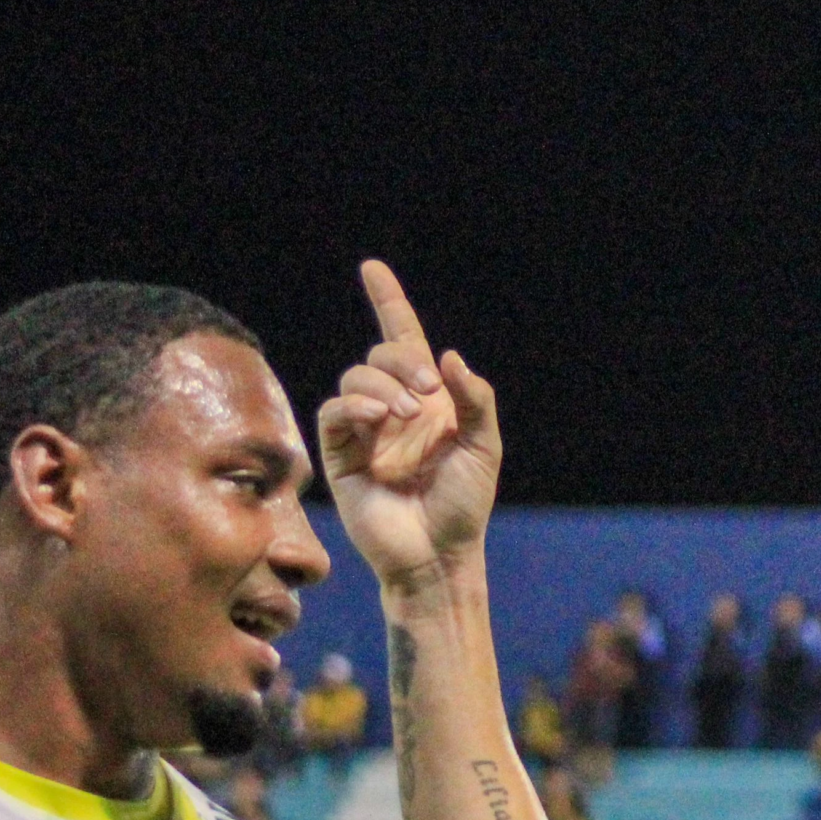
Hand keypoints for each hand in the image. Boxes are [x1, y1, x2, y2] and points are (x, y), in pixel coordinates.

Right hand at [318, 262, 502, 588]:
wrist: (439, 551)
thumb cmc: (464, 505)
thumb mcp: (484, 448)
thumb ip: (474, 399)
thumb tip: (448, 356)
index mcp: (429, 402)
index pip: (404, 341)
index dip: (388, 303)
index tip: (371, 268)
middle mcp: (393, 409)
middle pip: (381, 352)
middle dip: (403, 361)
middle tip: (429, 395)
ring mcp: (364, 429)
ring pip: (357, 375)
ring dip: (383, 384)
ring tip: (407, 415)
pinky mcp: (340, 453)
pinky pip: (336, 409)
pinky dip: (356, 403)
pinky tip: (379, 418)